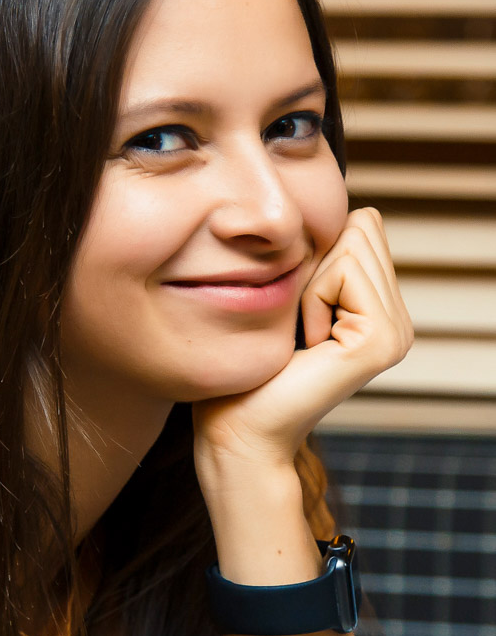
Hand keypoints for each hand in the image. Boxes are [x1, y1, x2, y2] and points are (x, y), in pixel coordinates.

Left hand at [192, 207, 413, 477]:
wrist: (237, 427)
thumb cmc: (247, 364)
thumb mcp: (287, 293)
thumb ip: (318, 256)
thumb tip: (336, 208)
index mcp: (380, 309)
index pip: (361, 225)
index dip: (313, 254)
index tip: (293, 310)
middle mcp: (398, 321)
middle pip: (362, 227)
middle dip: (315, 265)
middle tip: (297, 323)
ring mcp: (396, 332)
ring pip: (353, 242)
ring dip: (310, 283)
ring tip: (301, 335)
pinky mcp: (381, 340)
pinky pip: (344, 271)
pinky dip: (311, 297)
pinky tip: (306, 344)